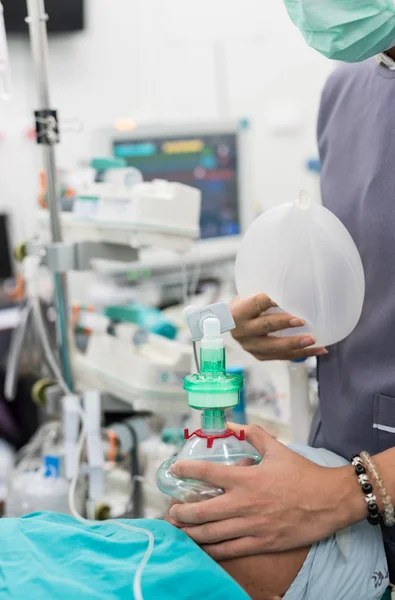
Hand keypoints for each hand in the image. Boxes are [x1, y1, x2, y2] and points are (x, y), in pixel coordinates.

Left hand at [168, 425, 364, 560]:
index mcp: (247, 479)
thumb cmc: (303, 474)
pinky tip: (201, 547)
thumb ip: (253, 434)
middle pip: (202, 511)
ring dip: (191, 532)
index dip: (187, 471)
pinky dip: (211, 550)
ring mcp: (251, 526)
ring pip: (212, 534)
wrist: (330, 500)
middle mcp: (244, 504)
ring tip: (178, 529)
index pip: (208, 473)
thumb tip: (232, 423)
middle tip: (171, 510)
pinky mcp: (261, 543)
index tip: (174, 470)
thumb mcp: (277, 448)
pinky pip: (230, 550)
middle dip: (181, 511)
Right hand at [231, 293, 326, 359]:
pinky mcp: (260, 356)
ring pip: (275, 347)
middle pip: (265, 326)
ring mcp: (250, 346)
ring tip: (312, 339)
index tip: (282, 297)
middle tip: (301, 321)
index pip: (255, 304)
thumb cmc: (244, 305)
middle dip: (284, 323)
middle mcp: (241, 331)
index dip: (269, 300)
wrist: (230, 324)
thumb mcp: (247, 295)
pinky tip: (318, 349)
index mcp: (237, 313)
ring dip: (296, 343)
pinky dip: (303, 353)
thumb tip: (292, 287)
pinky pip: (283, 356)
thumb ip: (264, 293)